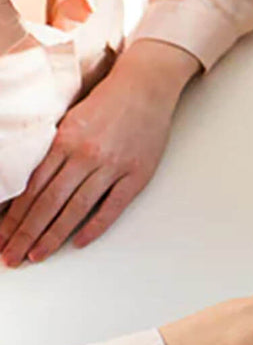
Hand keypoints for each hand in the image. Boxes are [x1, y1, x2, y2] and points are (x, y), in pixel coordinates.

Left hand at [0, 40, 197, 266]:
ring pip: (76, 209)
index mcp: (65, 141)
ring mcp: (113, 166)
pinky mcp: (137, 173)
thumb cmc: (108, 102)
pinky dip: (95, 226)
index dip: (13, 218)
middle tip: (11, 257)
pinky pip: (113, 206)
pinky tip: (78, 242)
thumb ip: (52, 151)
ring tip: (36, 255)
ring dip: (53, 236)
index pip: (32, 188)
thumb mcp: (69, 120)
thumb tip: (28, 186)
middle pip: (48, 203)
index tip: (1, 238)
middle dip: (26, 234)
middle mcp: (86, 155)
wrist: (146, 86)